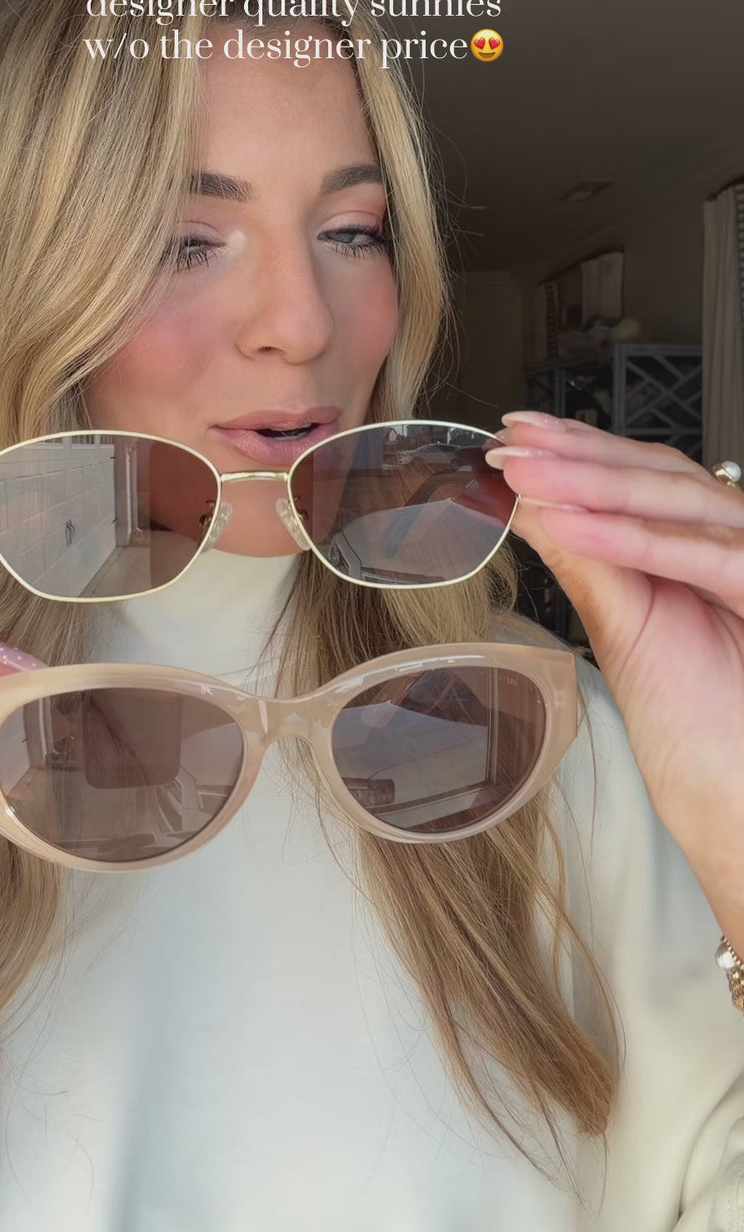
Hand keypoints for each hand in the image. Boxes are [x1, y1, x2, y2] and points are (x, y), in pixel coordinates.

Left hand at [485, 415, 743, 919]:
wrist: (740, 800)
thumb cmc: (699, 728)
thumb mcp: (626, 626)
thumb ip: (587, 556)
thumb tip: (525, 502)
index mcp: (709, 545)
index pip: (647, 474)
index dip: (584, 446)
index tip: (518, 432)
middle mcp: (741, 543)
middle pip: (664, 475)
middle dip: (581, 454)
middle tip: (510, 443)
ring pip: (680, 503)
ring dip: (594, 485)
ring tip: (523, 476)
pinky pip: (705, 557)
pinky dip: (633, 539)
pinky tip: (568, 525)